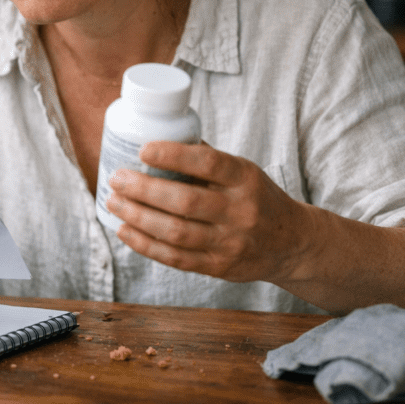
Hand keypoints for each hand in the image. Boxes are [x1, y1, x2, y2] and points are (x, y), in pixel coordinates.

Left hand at [104, 141, 313, 286]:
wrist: (290, 242)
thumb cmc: (256, 198)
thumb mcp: (243, 171)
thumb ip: (206, 158)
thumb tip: (159, 137)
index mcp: (245, 178)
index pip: (208, 163)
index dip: (172, 155)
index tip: (142, 150)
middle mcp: (240, 211)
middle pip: (185, 201)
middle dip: (143, 190)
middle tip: (117, 178)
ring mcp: (230, 242)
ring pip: (176, 232)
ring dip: (137, 217)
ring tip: (114, 203)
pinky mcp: (219, 267)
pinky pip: (175, 258)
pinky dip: (145, 244)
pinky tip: (125, 230)